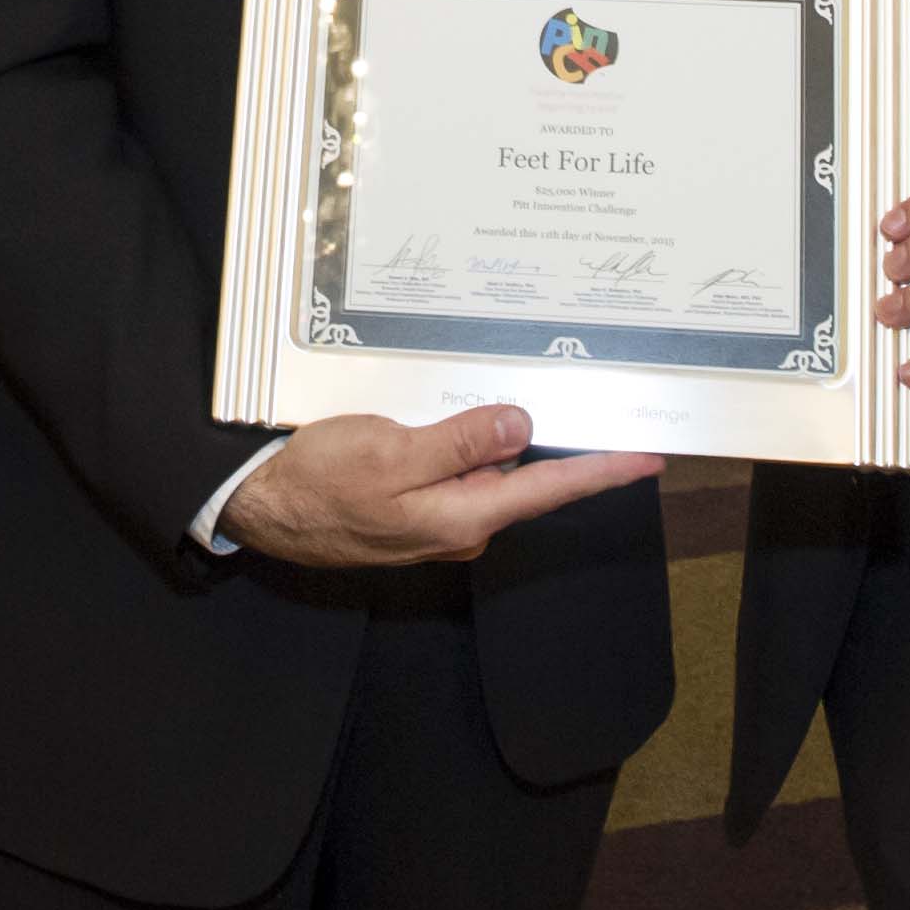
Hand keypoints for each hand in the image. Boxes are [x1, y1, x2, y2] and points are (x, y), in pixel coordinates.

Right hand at [218, 407, 662, 564]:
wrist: (259, 508)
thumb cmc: (318, 482)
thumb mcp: (389, 451)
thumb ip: (459, 442)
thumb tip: (522, 425)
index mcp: (464, 515)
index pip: (551, 489)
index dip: (604, 471)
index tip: (650, 457)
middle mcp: (461, 523)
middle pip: (525, 476)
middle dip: (557, 438)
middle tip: (594, 395)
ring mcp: (438, 517)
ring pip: (489, 469)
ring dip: (505, 434)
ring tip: (527, 386)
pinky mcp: (415, 505)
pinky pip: (457, 469)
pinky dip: (468, 441)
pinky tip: (465, 409)